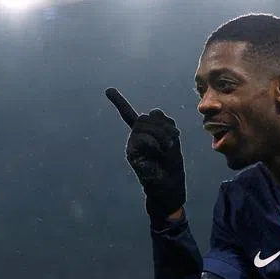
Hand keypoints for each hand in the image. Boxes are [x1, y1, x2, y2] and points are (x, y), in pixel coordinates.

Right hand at [105, 88, 186, 219]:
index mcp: (145, 133)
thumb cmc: (171, 166)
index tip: (107, 90)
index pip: (129, 115)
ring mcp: (132, 145)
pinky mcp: (131, 153)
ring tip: (165, 149)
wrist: (169, 188)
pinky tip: (157, 151)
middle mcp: (135, 137)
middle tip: (172, 141)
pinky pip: (140, 137)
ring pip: (143, 123)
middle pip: (147, 117)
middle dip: (164, 126)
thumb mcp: (172, 141)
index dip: (119, 103)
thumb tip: (153, 111)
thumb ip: (163, 124)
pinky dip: (153, 141)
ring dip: (161, 134)